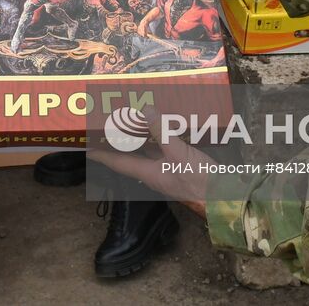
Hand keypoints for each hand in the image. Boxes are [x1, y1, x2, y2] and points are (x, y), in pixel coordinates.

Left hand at [91, 111, 213, 217]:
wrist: (223, 197)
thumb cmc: (198, 180)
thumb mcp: (178, 153)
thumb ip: (161, 131)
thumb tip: (144, 111)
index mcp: (147, 172)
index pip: (118, 162)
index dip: (101, 155)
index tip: (85, 148)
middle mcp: (153, 172)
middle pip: (130, 156)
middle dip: (117, 142)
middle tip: (105, 126)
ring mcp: (166, 170)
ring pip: (145, 152)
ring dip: (136, 138)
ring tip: (127, 121)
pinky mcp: (179, 166)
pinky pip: (160, 151)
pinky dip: (156, 138)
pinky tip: (158, 128)